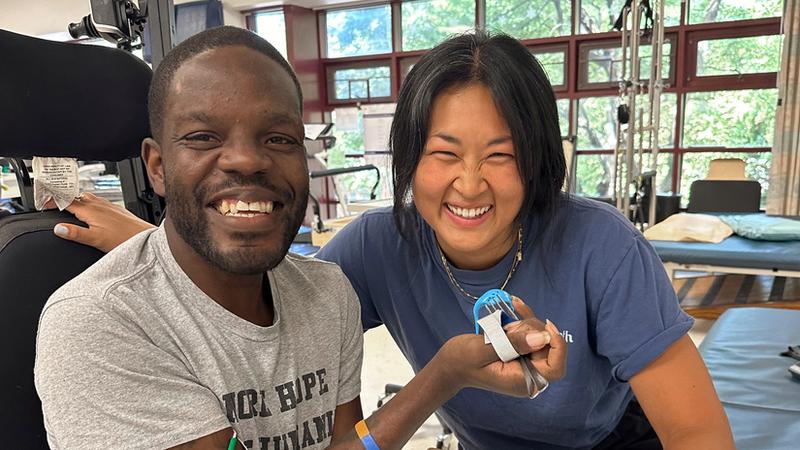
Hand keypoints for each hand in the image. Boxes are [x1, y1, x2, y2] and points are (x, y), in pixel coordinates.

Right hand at [53, 192, 155, 252]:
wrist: (145, 237)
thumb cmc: (124, 239)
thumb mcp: (96, 239)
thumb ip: (76, 233)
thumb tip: (58, 228)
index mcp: (91, 210)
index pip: (67, 201)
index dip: (53, 201)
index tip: (44, 203)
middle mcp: (99, 204)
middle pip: (77, 196)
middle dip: (64, 198)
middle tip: (54, 202)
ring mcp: (108, 205)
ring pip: (88, 197)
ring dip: (77, 199)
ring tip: (69, 204)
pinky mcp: (116, 208)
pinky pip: (98, 201)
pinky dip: (89, 203)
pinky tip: (92, 210)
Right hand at [434, 297, 566, 397]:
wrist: (449, 365)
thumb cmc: (461, 361)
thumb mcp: (483, 350)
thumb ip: (512, 344)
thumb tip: (542, 337)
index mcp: (522, 380)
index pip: (555, 367)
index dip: (558, 346)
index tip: (547, 326)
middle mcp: (527, 373)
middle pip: (547, 347)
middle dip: (532, 330)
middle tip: (508, 327)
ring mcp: (523, 362)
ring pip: (539, 336)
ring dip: (523, 324)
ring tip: (502, 326)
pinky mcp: (518, 352)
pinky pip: (529, 333)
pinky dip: (523, 317)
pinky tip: (515, 302)